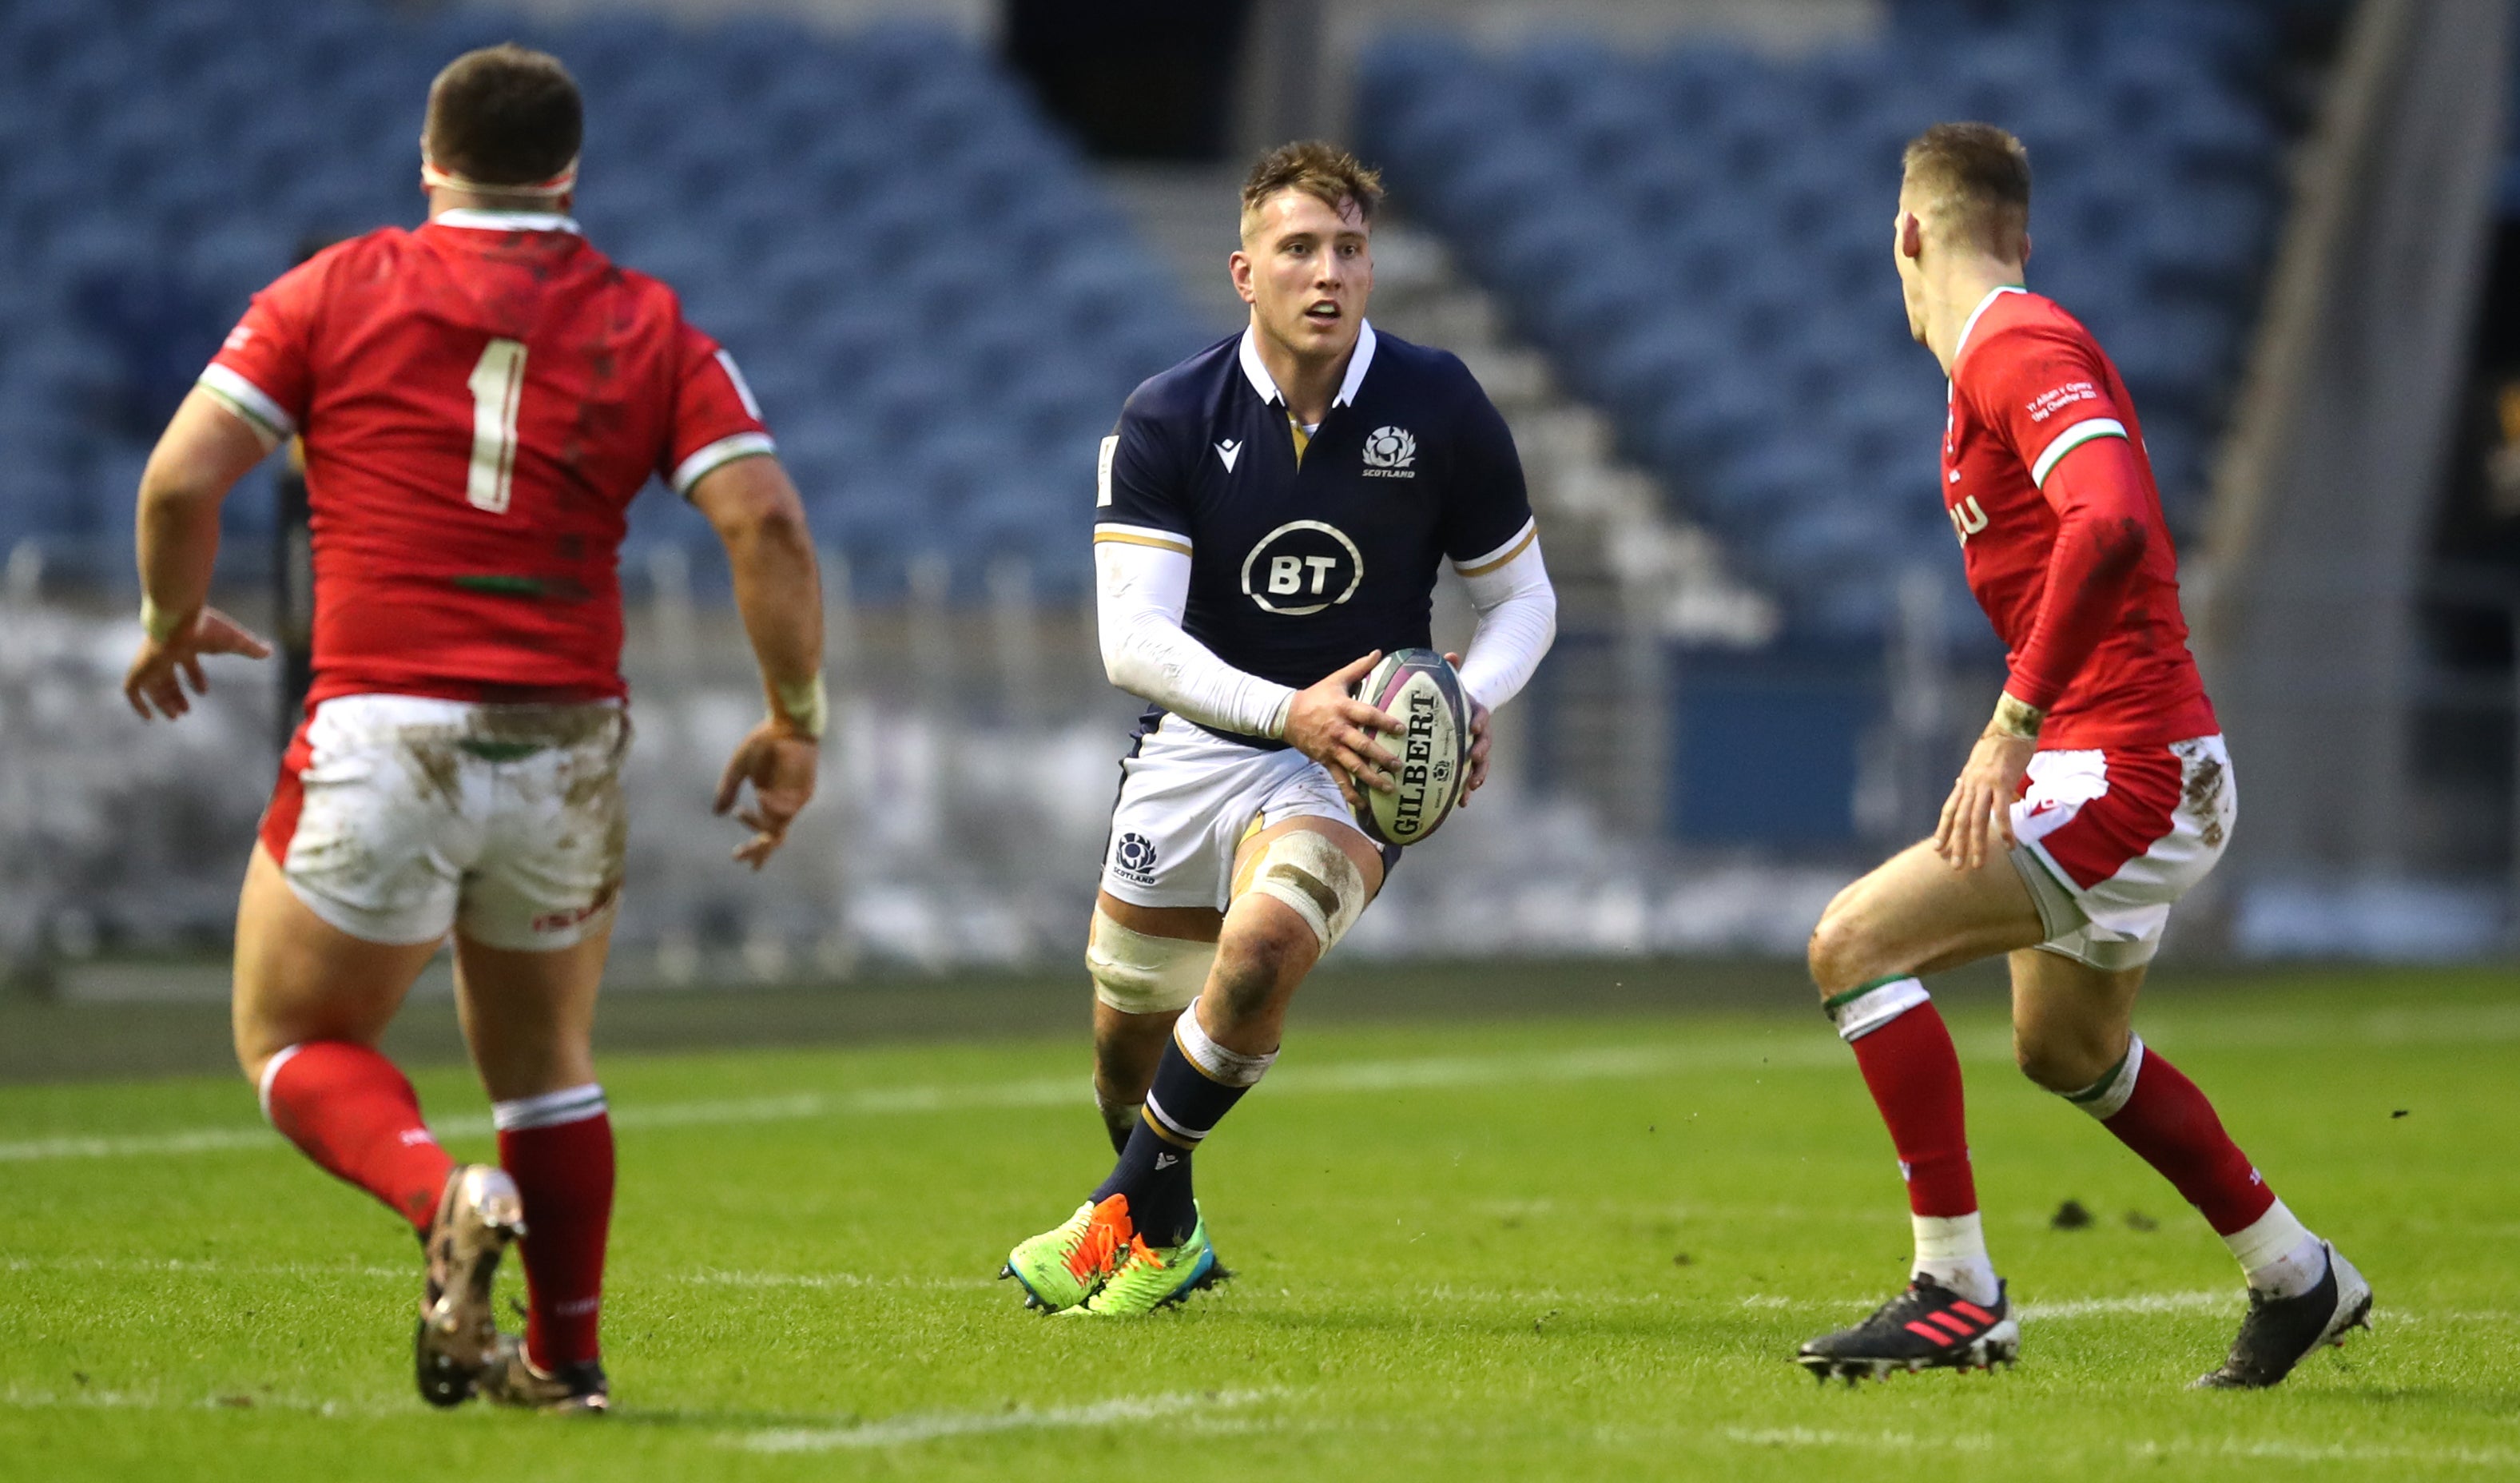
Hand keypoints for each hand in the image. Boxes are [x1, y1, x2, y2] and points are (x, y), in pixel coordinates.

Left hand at [122, 606, 272, 720]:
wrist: (177, 619)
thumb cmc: (206, 628)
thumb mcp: (234, 641)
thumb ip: (250, 647)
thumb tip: (269, 651)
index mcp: (184, 646)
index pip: (187, 663)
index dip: (196, 678)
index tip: (203, 692)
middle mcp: (165, 654)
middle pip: (167, 677)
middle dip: (176, 694)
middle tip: (185, 712)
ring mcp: (150, 662)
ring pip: (152, 686)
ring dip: (163, 703)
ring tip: (176, 717)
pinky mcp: (139, 669)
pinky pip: (132, 690)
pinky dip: (138, 705)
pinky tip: (149, 718)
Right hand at [714, 717, 819, 869]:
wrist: (788, 724)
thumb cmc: (764, 743)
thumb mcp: (740, 768)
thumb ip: (728, 790)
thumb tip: (717, 813)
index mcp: (770, 801)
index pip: (765, 834)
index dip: (754, 851)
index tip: (735, 857)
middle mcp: (784, 805)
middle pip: (774, 839)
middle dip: (756, 850)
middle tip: (737, 854)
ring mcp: (796, 800)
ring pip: (779, 828)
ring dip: (757, 825)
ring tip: (740, 813)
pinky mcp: (805, 792)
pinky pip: (786, 809)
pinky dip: (770, 806)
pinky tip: (760, 795)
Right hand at [1284, 651, 1405, 810]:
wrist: (1286, 715)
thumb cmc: (1316, 696)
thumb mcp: (1336, 679)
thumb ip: (1359, 667)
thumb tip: (1379, 652)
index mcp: (1343, 708)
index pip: (1367, 715)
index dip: (1384, 722)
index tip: (1402, 729)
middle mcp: (1338, 730)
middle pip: (1362, 746)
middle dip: (1381, 757)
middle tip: (1399, 766)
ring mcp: (1331, 748)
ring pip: (1353, 766)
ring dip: (1371, 778)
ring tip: (1389, 787)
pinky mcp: (1325, 760)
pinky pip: (1339, 779)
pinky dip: (1350, 792)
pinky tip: (1363, 804)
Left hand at [1443, 651, 1491, 805]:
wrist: (1463, 708)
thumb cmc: (1451, 695)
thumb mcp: (1451, 682)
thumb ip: (1451, 670)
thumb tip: (1450, 654)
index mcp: (1475, 712)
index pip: (1482, 717)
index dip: (1480, 722)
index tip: (1474, 728)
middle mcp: (1479, 732)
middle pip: (1485, 744)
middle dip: (1481, 755)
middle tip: (1474, 763)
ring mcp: (1476, 747)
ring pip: (1480, 765)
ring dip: (1476, 776)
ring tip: (1470, 789)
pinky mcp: (1468, 761)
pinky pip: (1468, 776)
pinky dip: (1465, 790)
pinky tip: (1461, 804)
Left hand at [1934, 728, 2037, 870]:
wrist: (2010, 725)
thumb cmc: (1999, 744)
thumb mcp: (1977, 761)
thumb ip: (1970, 777)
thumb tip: (1960, 783)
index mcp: (1965, 781)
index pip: (1949, 810)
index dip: (1943, 830)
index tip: (1938, 848)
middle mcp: (1970, 785)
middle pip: (1960, 820)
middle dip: (1957, 845)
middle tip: (1955, 866)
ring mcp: (1985, 785)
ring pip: (1977, 819)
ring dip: (1977, 844)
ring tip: (1977, 863)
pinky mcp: (2003, 783)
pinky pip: (2002, 810)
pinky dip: (2005, 829)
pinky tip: (2009, 844)